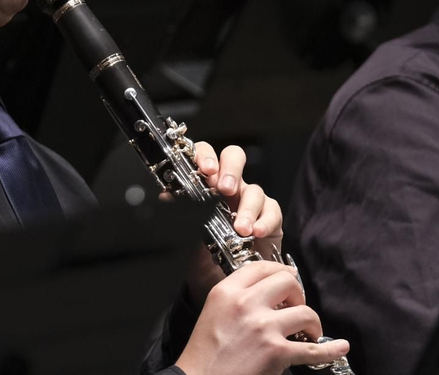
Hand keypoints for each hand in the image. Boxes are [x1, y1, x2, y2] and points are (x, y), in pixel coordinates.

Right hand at [175, 260, 350, 374]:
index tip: (289, 278)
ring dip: (312, 322)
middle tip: (297, 306)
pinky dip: (329, 350)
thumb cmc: (205, 353)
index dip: (280, 270)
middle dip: (298, 293)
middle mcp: (246, 304)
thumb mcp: (213, 311)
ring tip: (309, 332)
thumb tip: (267, 293)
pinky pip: (312, 349)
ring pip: (304, 311)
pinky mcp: (277, 352)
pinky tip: (339, 347)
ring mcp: (263, 327)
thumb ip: (236, 297)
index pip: (261, 267)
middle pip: (287, 282)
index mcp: (227, 291)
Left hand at [180, 142, 285, 301]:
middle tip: (224, 189)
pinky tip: (256, 232)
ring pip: (254, 189)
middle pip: (234, 158)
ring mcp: (250, 200)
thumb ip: (179, 215)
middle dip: (230, 169)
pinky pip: (272, 210)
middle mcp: (229, 187)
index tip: (204, 169)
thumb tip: (166, 196)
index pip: (205, 155)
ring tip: (240, 228)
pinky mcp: (270, 217)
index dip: (205, 156)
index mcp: (205, 186)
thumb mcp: (187, 238)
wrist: (224, 284)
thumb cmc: (204, 258)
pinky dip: (265, 221)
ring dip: (247, 208)